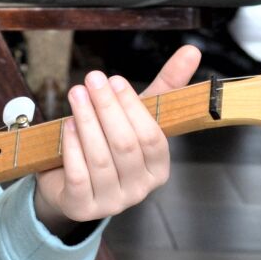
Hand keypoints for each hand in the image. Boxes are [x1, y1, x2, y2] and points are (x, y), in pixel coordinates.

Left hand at [33, 47, 200, 228]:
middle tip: (91, 80)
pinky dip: (73, 148)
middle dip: (107, 109)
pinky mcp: (83, 208)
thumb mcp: (135, 117)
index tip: (115, 80)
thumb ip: (165, 87)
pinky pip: (79, 176)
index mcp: (158, 168)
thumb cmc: (108, 144)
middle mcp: (140, 189)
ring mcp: (112, 202)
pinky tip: (68, 126)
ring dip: (87, 122)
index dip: (133, 108)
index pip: (152, 137)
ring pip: (101, 159)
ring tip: (76, 95)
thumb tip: (192, 50)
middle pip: (125, 145)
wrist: (67, 183)